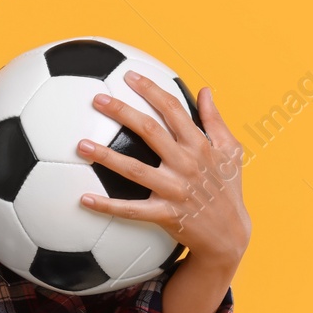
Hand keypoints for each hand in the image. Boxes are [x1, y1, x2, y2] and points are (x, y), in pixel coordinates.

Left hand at [77, 71, 250, 267]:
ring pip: (135, 169)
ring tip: (81, 145)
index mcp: (200, 145)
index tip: (129, 76)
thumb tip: (206, 90)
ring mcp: (175, 190)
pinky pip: (131, 210)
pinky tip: (84, 199)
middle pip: (149, 131)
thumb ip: (216, 120)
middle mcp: (186, 164)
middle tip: (97, 99)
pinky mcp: (165, 214)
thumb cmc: (228, 188)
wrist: (230, 235)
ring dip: (106, 156)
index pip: (173, 109)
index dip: (151, 90)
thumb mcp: (231, 151)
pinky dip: (107, 206)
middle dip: (122, 112)